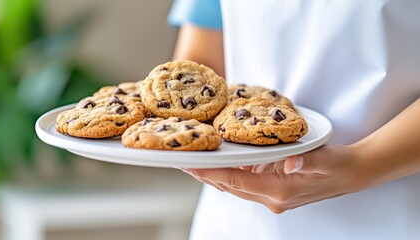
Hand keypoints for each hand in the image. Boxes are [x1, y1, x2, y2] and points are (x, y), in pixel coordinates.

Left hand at [182, 145, 368, 213]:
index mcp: (280, 191)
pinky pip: (243, 183)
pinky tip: (216, 163)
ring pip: (233, 186)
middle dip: (204, 174)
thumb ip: (307, 160)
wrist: (349, 174)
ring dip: (213, 175)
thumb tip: (290, 163)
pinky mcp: (271, 189)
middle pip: (229, 186)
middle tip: (182, 159)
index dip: (212, 173)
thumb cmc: (337, 164)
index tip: (191, 164)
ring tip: (192, 160)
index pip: (237, 182)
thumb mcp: (325, 158)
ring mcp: (270, 195)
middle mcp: (271, 197)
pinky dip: (227, 174)